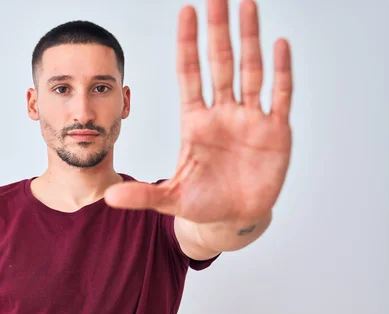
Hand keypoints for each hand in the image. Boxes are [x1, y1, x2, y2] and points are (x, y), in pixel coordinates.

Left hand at [105, 0, 292, 223]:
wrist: (233, 218)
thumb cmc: (202, 203)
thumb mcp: (169, 199)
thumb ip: (141, 196)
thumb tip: (107, 198)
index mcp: (195, 122)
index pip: (189, 74)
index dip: (188, 44)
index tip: (187, 12)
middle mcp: (222, 113)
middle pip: (220, 63)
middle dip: (218, 31)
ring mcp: (250, 120)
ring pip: (250, 71)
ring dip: (250, 40)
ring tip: (247, 6)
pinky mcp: (276, 133)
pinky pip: (279, 96)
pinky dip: (281, 72)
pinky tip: (279, 45)